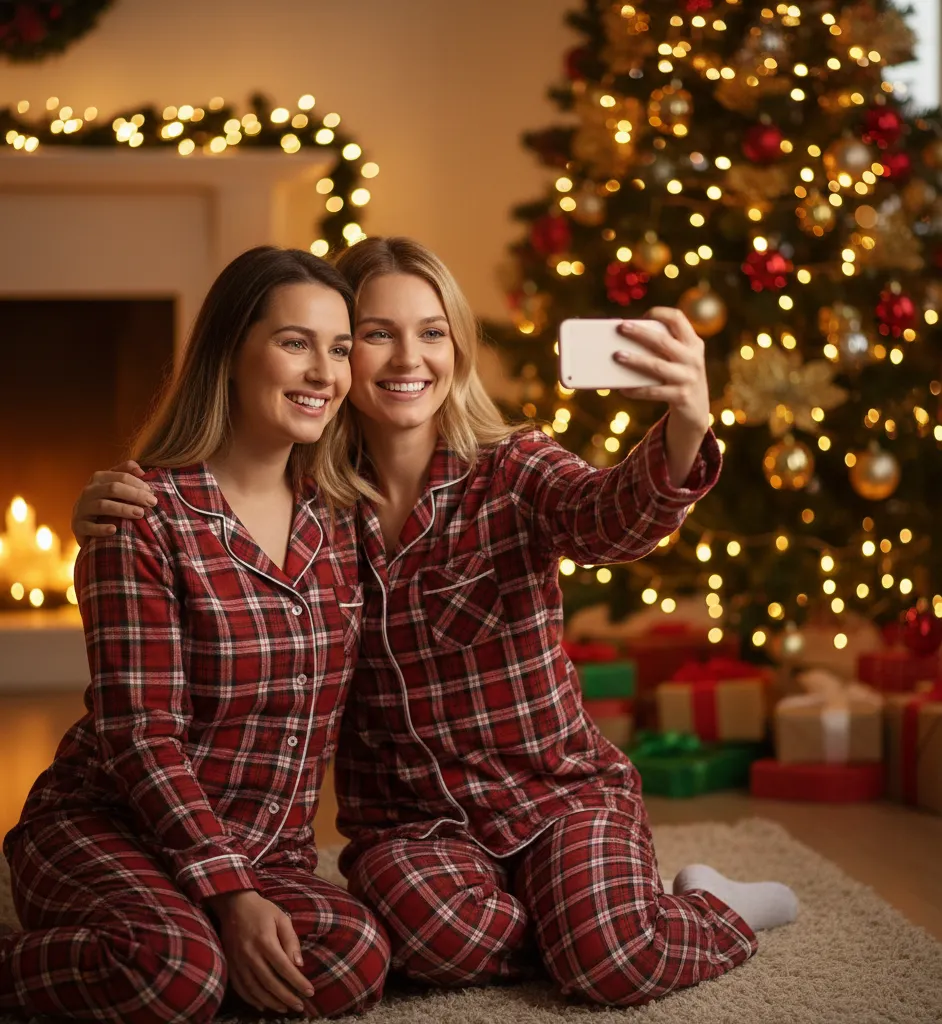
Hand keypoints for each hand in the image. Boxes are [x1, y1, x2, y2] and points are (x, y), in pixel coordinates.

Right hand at [71, 461, 155, 544]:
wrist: (82, 523)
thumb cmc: (104, 501)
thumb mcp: (112, 484)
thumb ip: (126, 473)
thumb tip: (141, 471)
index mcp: (98, 478)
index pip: (120, 476)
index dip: (137, 483)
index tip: (151, 492)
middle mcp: (88, 491)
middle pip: (113, 489)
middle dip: (134, 494)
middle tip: (152, 502)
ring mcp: (81, 508)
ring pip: (102, 506)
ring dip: (122, 509)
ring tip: (140, 513)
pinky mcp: (78, 526)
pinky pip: (89, 527)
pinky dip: (101, 528)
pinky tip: (114, 530)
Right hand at [207, 890, 315, 1015]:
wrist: (233, 905)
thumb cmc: (262, 910)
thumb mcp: (281, 917)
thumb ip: (291, 940)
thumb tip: (299, 964)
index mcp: (265, 941)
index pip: (284, 967)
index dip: (297, 982)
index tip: (310, 992)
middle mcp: (250, 954)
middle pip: (270, 982)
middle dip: (287, 997)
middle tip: (300, 1006)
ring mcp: (238, 962)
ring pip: (255, 989)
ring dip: (271, 1002)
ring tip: (285, 1008)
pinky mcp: (230, 965)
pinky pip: (241, 988)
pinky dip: (252, 1000)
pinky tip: (263, 1006)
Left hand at [612, 310, 710, 486]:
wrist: (697, 409)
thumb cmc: (679, 376)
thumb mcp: (681, 359)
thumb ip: (664, 347)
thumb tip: (626, 340)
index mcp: (693, 343)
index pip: (678, 319)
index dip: (660, 313)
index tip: (643, 315)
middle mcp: (693, 358)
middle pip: (663, 341)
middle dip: (640, 333)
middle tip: (621, 327)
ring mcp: (688, 378)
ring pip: (657, 366)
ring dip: (635, 360)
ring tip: (617, 356)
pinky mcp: (681, 396)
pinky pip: (653, 392)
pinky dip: (636, 390)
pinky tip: (622, 388)